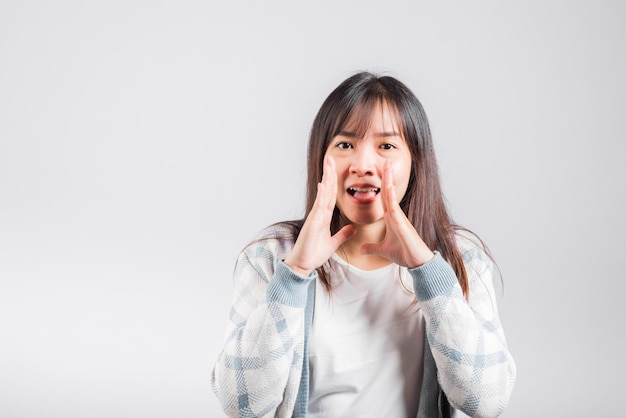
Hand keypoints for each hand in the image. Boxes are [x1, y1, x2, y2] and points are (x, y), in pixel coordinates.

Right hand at [284, 156, 355, 276]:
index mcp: (324, 217)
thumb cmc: (313, 254)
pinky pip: (319, 207)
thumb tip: (353, 228)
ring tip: (328, 164)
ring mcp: (315, 217)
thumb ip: (343, 234)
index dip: (333, 182)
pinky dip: (322, 195)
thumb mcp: (333, 243)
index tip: (335, 169)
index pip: (330, 195)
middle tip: (331, 158)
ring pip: (323, 194)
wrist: (302, 265)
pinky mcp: (313, 223)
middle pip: (326, 190)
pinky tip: (323, 185)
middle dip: (329, 174)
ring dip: (326, 179)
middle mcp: (319, 214)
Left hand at [360, 160, 433, 268]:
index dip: (380, 184)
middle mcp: (395, 214)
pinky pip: (394, 206)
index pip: (384, 197)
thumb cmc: (404, 254)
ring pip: (392, 194)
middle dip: (386, 175)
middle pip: (388, 190)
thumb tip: (361, 250)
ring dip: (389, 178)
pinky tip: (387, 185)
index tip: (377, 172)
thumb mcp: (383, 250)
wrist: (417, 263)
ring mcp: (399, 216)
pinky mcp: (402, 222)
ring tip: (387, 163)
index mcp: (391, 218)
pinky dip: (390, 195)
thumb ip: (372, 248)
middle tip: (384, 159)